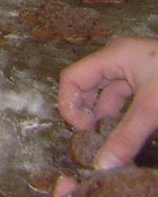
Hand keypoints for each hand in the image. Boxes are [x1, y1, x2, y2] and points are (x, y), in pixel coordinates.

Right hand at [59, 37, 157, 169]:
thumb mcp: (153, 108)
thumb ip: (128, 136)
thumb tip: (104, 163)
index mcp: (114, 55)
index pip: (73, 77)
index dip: (69, 104)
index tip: (81, 130)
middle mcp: (120, 60)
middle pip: (88, 86)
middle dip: (87, 113)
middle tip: (92, 140)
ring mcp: (135, 71)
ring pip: (109, 96)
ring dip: (106, 118)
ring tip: (109, 142)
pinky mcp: (149, 84)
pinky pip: (127, 101)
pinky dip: (123, 118)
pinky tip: (127, 135)